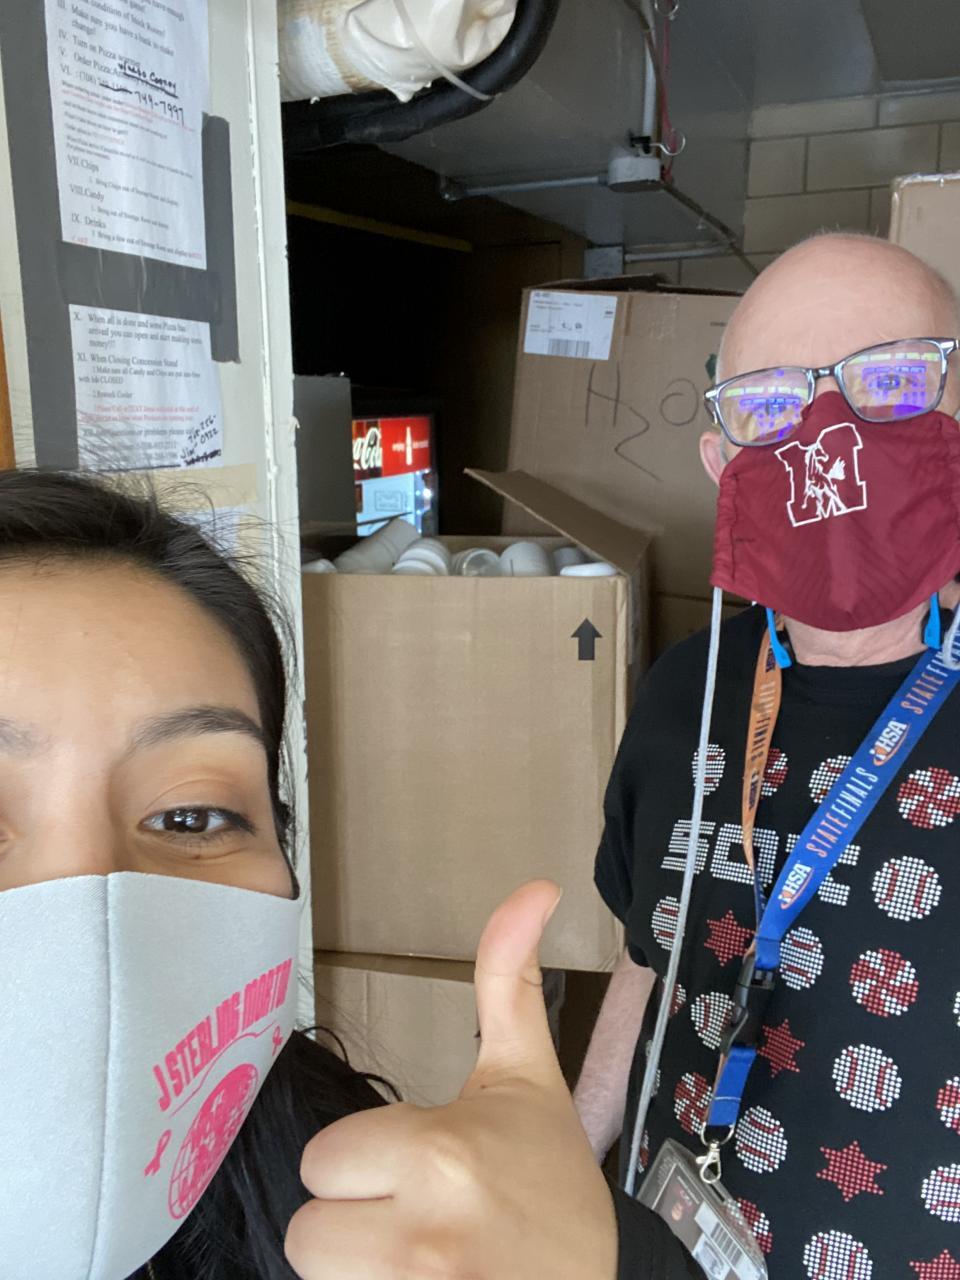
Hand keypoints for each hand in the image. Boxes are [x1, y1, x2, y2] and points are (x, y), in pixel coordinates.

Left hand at [285, 880, 618, 1278]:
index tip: (412, 1171)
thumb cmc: (551, 1182)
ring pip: (319, 1277)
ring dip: (357, 1271)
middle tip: (412, 1221)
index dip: (361, 1166)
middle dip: (353, 1226)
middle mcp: (419, 1234)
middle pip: (309, 1233)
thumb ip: (507, 980)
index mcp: (438, 1152)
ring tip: (414, 1259)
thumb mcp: (525, 1076)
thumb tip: (536, 885)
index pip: (322, 1162)